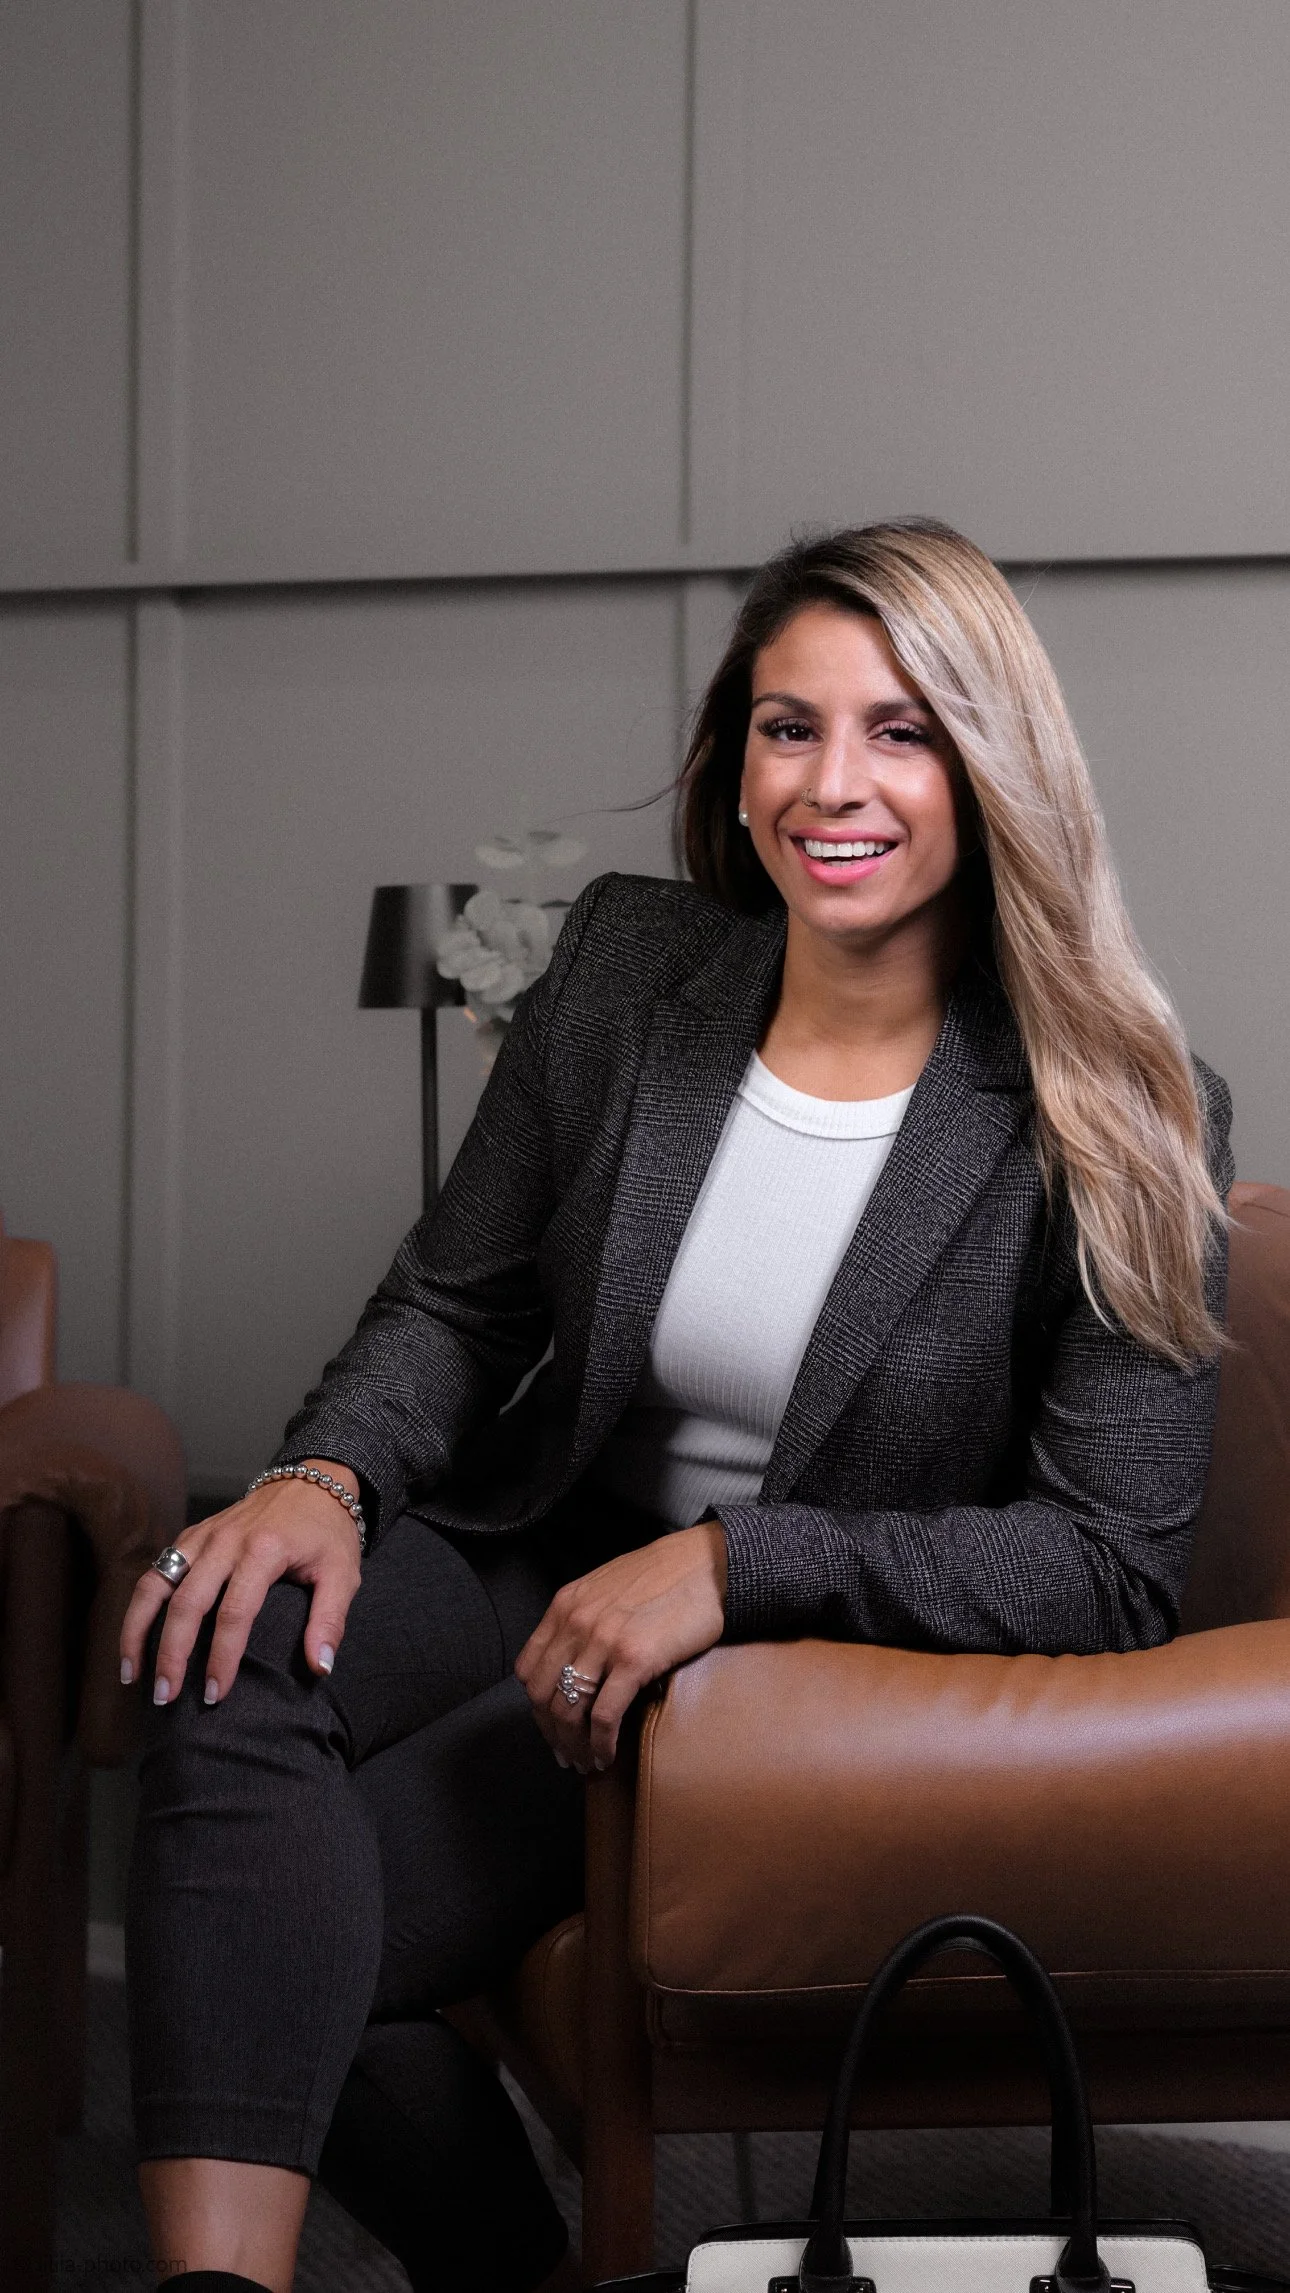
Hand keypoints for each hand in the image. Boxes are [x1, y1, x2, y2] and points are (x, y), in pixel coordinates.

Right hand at [119, 1460, 363, 1707]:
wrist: (311, 1482)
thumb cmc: (326, 1532)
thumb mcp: (343, 1573)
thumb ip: (330, 1621)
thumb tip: (319, 1669)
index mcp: (264, 1550)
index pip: (234, 1613)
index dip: (222, 1658)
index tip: (215, 1695)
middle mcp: (226, 1542)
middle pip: (187, 1603)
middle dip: (172, 1654)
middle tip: (165, 1698)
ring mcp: (203, 1536)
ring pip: (156, 1584)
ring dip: (138, 1630)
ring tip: (132, 1674)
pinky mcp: (191, 1535)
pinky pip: (156, 1571)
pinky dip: (140, 1607)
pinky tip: (135, 1639)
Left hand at [514, 1520, 727, 1772]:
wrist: (706, 1565)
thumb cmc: (664, 1577)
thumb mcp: (606, 1589)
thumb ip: (584, 1618)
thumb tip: (576, 1658)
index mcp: (565, 1606)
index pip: (528, 1669)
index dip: (536, 1706)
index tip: (550, 1726)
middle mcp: (575, 1624)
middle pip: (542, 1695)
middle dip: (551, 1734)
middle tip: (565, 1755)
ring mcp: (602, 1642)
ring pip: (568, 1711)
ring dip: (573, 1746)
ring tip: (586, 1763)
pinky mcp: (633, 1660)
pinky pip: (604, 1716)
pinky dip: (600, 1744)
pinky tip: (606, 1756)